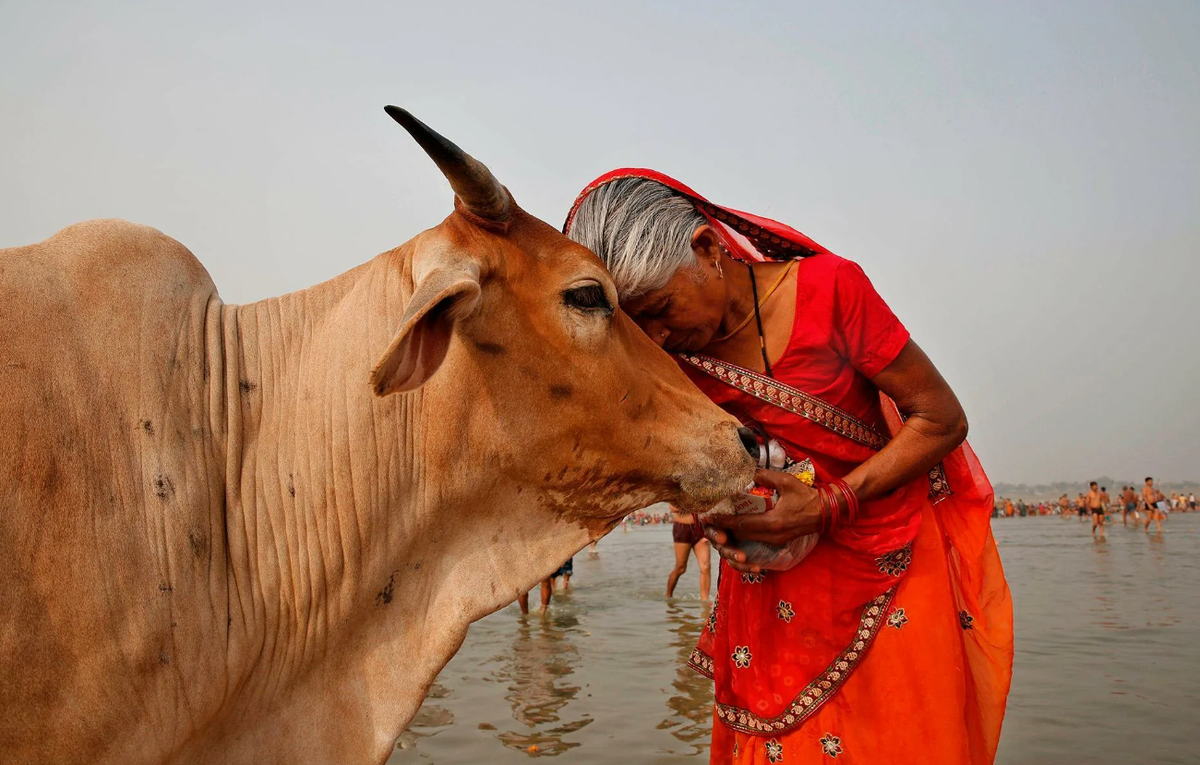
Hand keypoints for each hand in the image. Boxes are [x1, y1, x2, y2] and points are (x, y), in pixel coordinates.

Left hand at [700, 469, 823, 571]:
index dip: (723, 521)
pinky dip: (746, 532)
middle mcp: (772, 535)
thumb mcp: (786, 482)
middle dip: (726, 527)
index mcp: (772, 522)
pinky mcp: (778, 541)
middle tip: (713, 518)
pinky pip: (756, 539)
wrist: (825, 512)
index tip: (708, 517)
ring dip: (735, 530)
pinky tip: (741, 523)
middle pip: (741, 534)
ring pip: (748, 538)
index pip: (741, 523)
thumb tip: (749, 471)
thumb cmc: (806, 496)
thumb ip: (766, 476)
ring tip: (724, 519)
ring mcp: (775, 540)